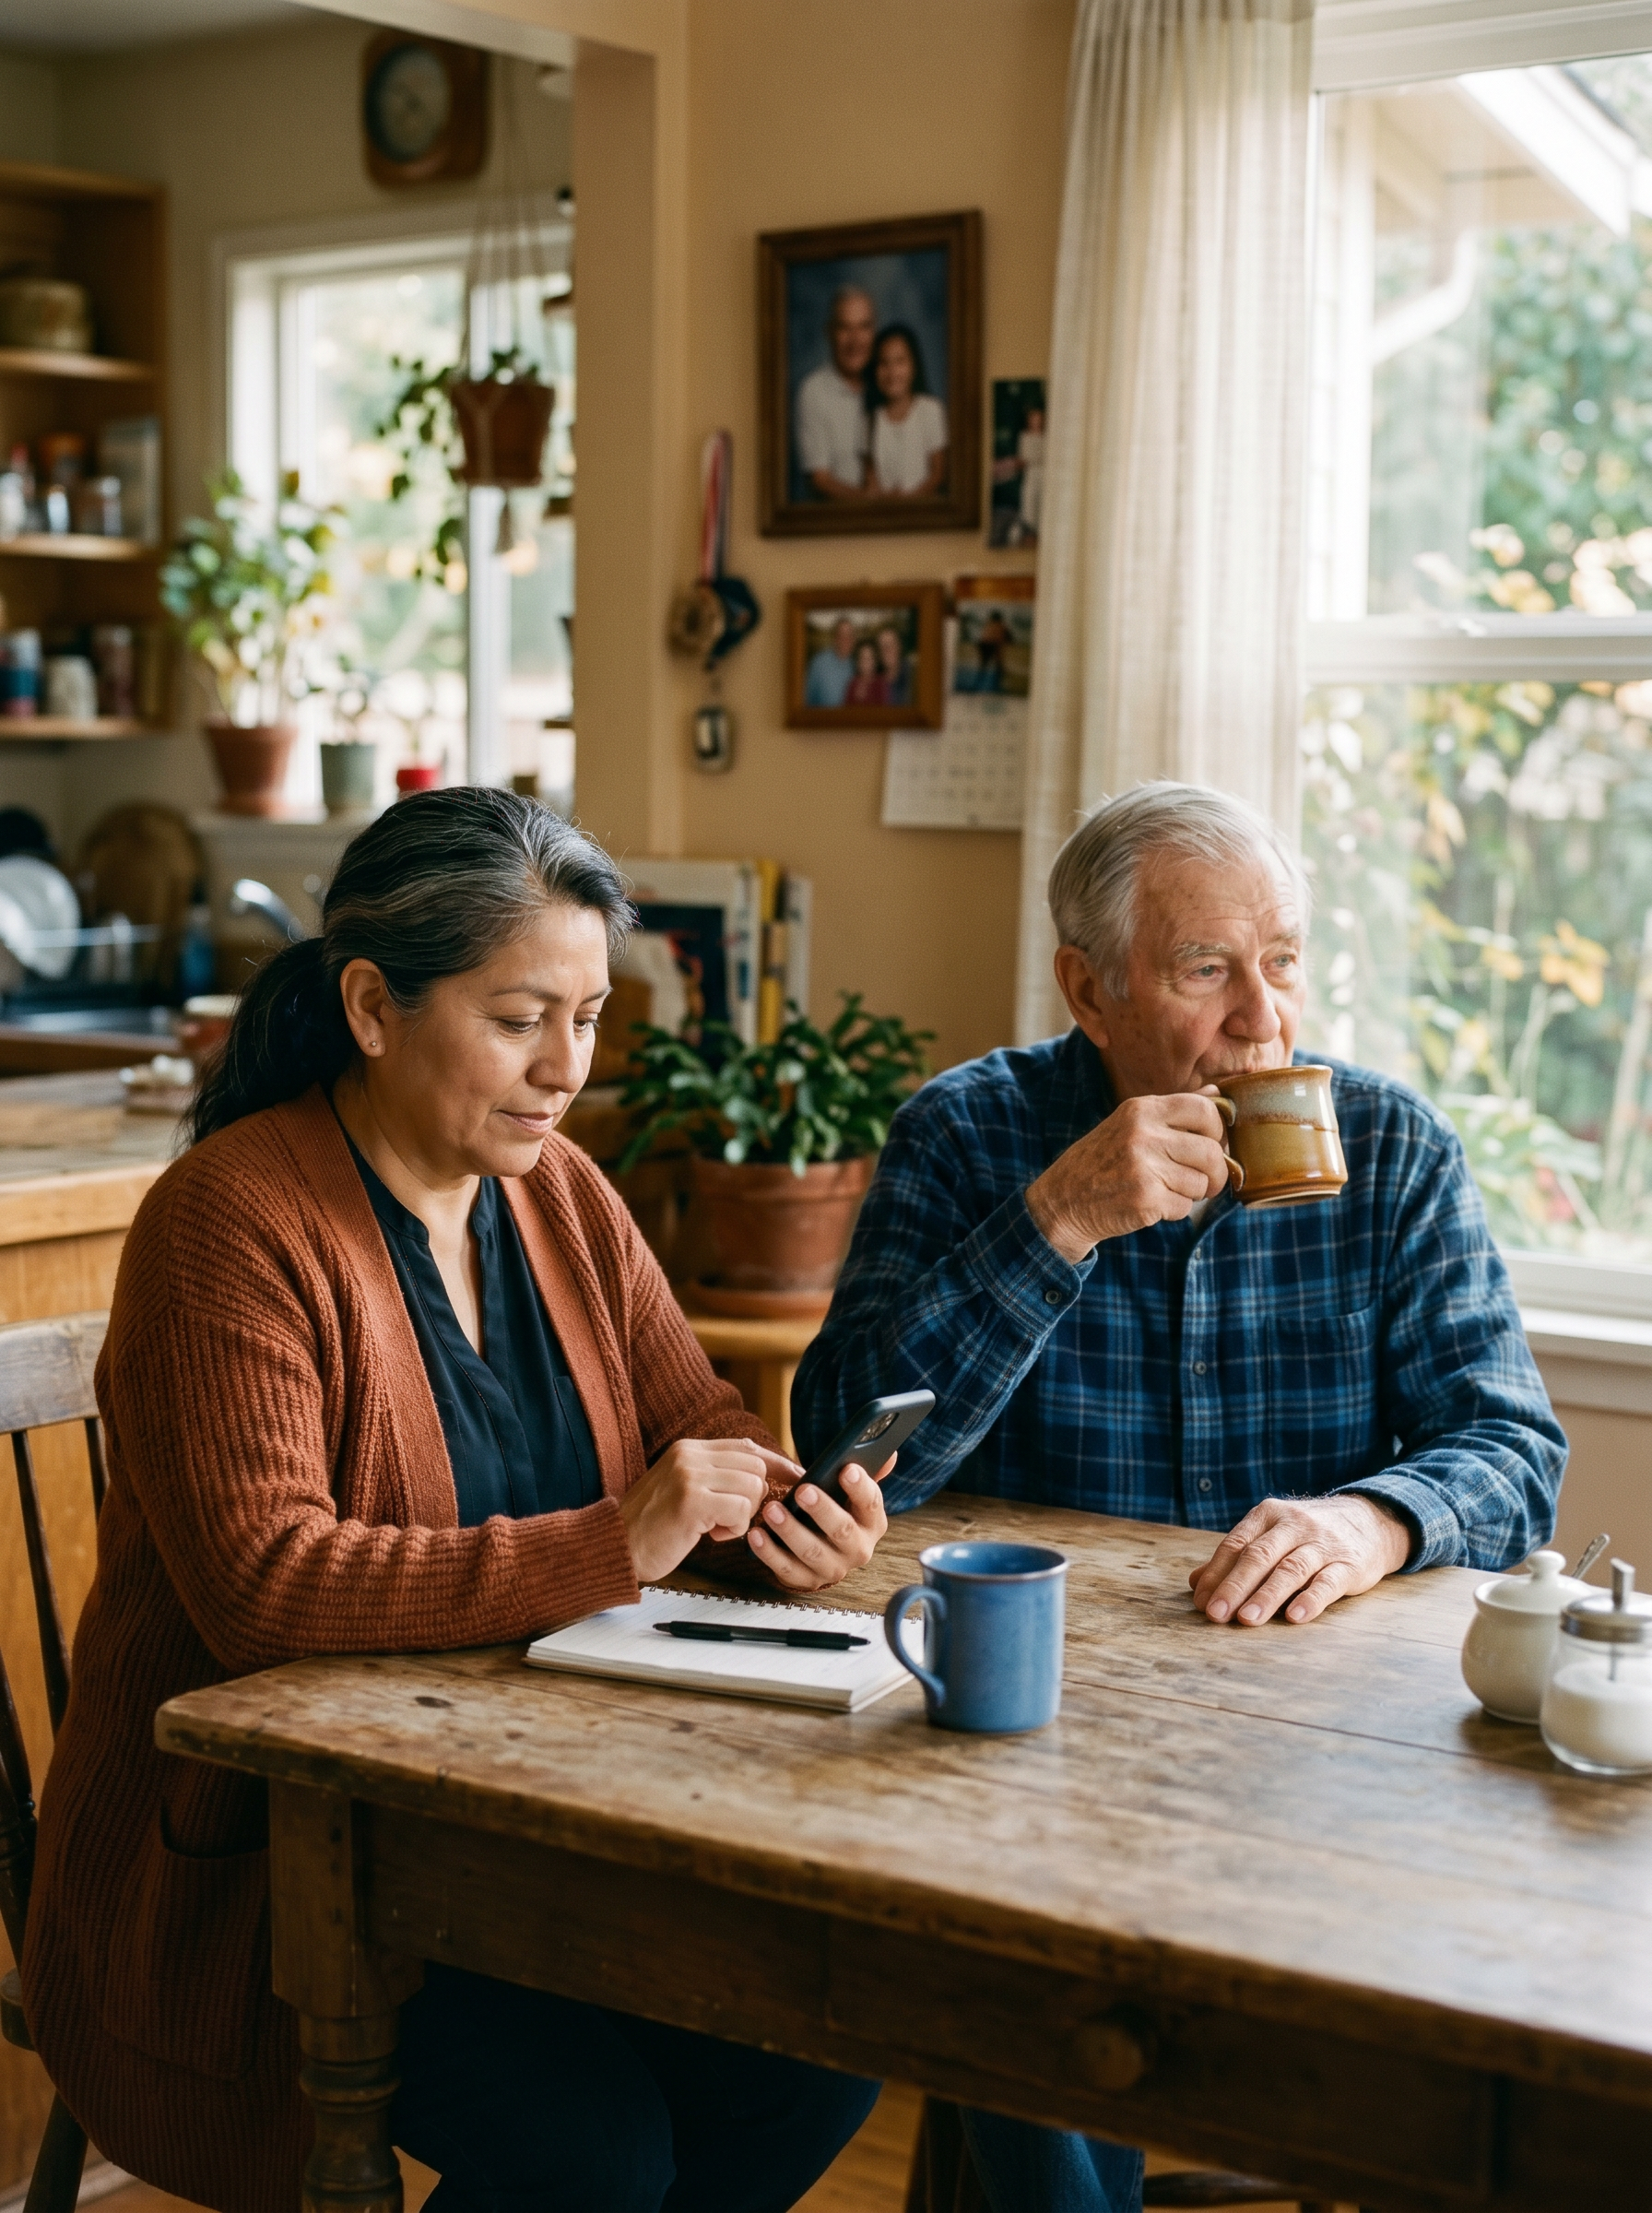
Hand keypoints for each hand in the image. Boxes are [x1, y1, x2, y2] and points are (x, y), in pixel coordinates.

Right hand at [621, 1438, 779, 1583]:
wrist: (615, 1548)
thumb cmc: (652, 1527)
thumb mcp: (683, 1490)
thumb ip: (715, 1477)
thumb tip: (762, 1477)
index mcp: (688, 1449)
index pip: (747, 1447)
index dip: (776, 1463)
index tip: (797, 1477)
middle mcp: (689, 1455)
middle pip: (756, 1467)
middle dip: (754, 1498)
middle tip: (728, 1519)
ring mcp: (689, 1475)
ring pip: (753, 1487)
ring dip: (742, 1516)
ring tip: (714, 1528)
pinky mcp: (691, 1500)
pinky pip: (741, 1510)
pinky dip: (734, 1529)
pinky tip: (709, 1535)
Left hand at [747, 1457, 892, 1592]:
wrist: (822, 1547)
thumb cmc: (836, 1510)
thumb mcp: (852, 1493)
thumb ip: (869, 1471)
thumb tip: (890, 1453)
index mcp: (872, 1523)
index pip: (871, 1504)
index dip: (860, 1487)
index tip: (846, 1469)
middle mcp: (858, 1549)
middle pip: (842, 1531)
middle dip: (822, 1510)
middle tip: (804, 1491)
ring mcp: (833, 1568)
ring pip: (812, 1552)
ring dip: (791, 1531)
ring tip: (771, 1510)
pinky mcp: (807, 1581)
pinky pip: (787, 1570)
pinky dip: (769, 1553)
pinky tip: (756, 1535)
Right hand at [1026, 1092, 1231, 1262]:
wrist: (1063, 1200)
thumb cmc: (1103, 1160)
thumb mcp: (1132, 1124)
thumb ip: (1175, 1111)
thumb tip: (1217, 1092)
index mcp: (1142, 1109)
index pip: (1206, 1110)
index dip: (1219, 1131)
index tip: (1212, 1144)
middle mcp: (1143, 1133)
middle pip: (1211, 1151)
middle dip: (1215, 1172)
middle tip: (1204, 1181)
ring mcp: (1144, 1166)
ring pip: (1201, 1183)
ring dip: (1191, 1194)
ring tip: (1165, 1190)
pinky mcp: (1145, 1198)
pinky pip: (1184, 1207)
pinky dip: (1174, 1211)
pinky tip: (1151, 1204)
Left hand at [1189, 1495, 1412, 1626]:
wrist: (1371, 1521)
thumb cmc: (1308, 1535)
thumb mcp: (1272, 1534)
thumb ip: (1236, 1557)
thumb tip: (1195, 1583)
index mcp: (1268, 1515)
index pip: (1236, 1544)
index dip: (1216, 1574)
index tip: (1201, 1602)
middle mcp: (1294, 1524)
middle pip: (1259, 1556)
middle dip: (1234, 1586)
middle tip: (1216, 1615)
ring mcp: (1323, 1544)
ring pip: (1290, 1569)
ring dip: (1267, 1595)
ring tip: (1247, 1619)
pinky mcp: (1349, 1564)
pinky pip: (1328, 1582)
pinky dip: (1310, 1599)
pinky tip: (1294, 1617)